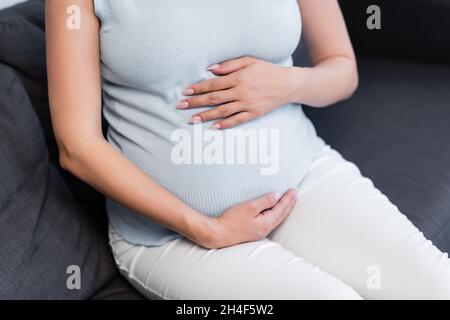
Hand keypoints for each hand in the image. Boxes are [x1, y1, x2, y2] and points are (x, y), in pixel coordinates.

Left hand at [176, 56, 307, 128]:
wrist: (288, 84)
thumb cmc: (267, 70)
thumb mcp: (249, 61)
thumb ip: (229, 65)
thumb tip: (210, 69)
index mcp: (239, 77)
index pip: (213, 84)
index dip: (198, 88)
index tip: (185, 91)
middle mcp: (241, 92)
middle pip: (214, 98)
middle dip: (196, 102)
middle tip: (181, 106)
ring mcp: (247, 104)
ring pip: (222, 111)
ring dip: (206, 116)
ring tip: (192, 120)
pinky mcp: (254, 113)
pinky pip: (237, 120)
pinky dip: (225, 124)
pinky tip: (214, 127)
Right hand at [198, 188, 297, 248]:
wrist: (219, 234)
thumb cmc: (232, 220)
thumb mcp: (249, 207)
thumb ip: (264, 201)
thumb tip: (276, 196)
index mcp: (266, 223)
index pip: (281, 208)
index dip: (288, 199)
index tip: (294, 190)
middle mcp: (266, 229)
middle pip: (282, 215)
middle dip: (289, 204)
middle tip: (295, 194)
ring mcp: (260, 232)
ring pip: (277, 219)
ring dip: (284, 209)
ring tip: (289, 201)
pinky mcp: (255, 232)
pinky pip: (271, 221)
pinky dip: (276, 214)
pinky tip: (274, 211)